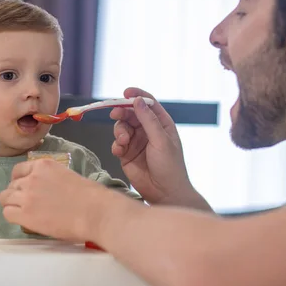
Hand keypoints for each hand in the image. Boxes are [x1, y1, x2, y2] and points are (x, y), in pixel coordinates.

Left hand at [0, 159, 112, 241]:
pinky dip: (13, 217)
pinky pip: (7, 213)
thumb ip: (51, 178)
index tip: (25, 189)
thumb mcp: (67, 175)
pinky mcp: (25, 214)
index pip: (18, 170)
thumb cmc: (90, 196)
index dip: (20, 181)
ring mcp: (27, 195)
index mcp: (43, 165)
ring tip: (25, 213)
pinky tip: (25, 220)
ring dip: (13, 205)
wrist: (94, 212)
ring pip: (4, 199)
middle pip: (11, 185)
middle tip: (27, 204)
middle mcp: (31, 177)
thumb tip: (46, 189)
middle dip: (16, 194)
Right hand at [111, 88, 207, 207]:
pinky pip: (116, 143)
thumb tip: (138, 101)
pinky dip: (116, 145)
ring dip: (119, 131)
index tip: (125, 92)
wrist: (165, 193)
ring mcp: (136, 142)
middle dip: (122, 113)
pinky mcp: (127, 154)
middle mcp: (148, 130)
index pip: (148, 103)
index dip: (137, 95)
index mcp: (161, 123)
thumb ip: (148, 120)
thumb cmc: (170, 166)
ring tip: (123, 142)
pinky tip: (120, 151)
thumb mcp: (161, 140)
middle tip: (115, 114)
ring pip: (121, 127)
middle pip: (130, 114)